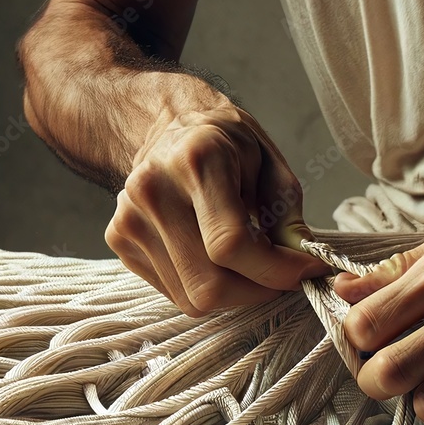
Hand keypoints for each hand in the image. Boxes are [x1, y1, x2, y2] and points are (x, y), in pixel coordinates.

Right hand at [105, 104, 328, 315]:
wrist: (168, 127)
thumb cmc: (227, 145)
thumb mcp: (271, 164)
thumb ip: (289, 218)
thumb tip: (303, 265)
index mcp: (196, 160)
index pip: (231, 244)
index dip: (275, 271)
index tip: (304, 271)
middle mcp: (153, 189)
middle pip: (210, 284)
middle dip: (256, 290)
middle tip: (277, 275)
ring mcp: (129, 218)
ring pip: (193, 298)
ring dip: (233, 292)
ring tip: (245, 261)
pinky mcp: (119, 240)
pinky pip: (175, 293)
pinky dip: (205, 286)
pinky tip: (212, 256)